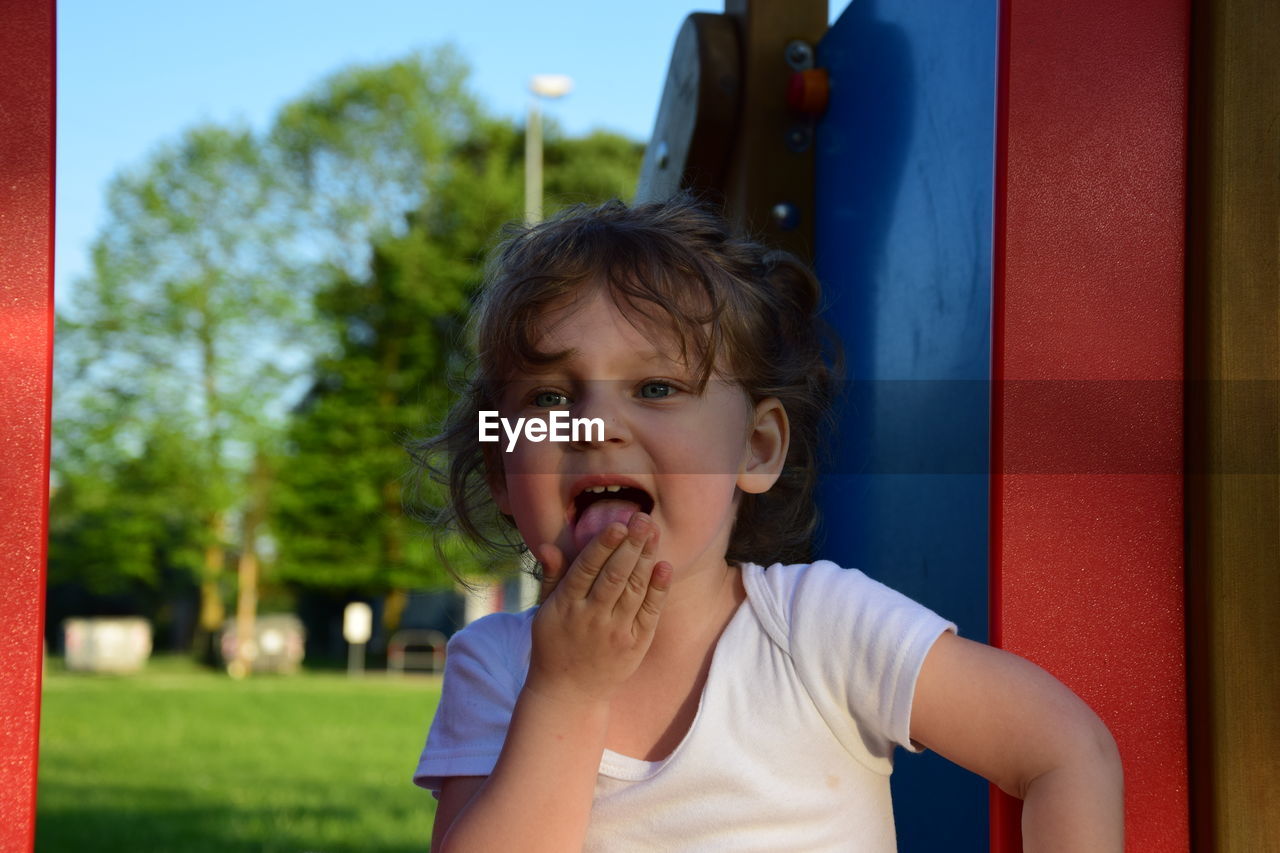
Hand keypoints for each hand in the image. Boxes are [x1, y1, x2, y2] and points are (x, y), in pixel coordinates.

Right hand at [526, 513, 671, 703]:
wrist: (568, 692)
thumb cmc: (554, 643)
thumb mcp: (545, 610)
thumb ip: (552, 576)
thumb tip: (549, 546)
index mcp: (565, 606)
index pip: (586, 569)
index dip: (603, 545)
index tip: (618, 524)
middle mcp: (591, 618)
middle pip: (614, 576)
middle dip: (631, 545)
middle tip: (643, 519)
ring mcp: (614, 632)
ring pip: (633, 590)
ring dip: (645, 559)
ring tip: (654, 533)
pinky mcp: (634, 645)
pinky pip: (649, 613)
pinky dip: (658, 590)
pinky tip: (664, 567)